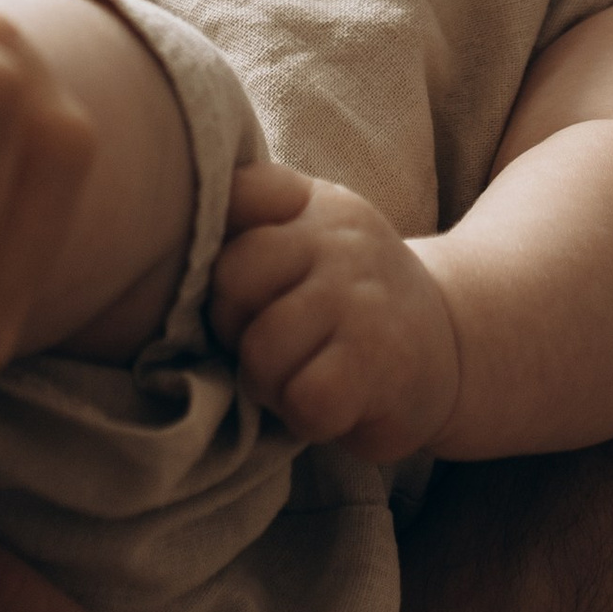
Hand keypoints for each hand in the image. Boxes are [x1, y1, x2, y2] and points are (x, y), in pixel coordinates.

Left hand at [209, 162, 461, 457]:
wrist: (452, 347)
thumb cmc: (348, 303)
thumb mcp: (307, 241)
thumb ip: (250, 227)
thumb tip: (160, 247)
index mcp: (309, 203)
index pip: (234, 194)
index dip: (213, 245)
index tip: (239, 281)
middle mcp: (338, 238)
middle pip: (231, 279)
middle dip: (233, 328)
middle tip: (268, 345)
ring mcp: (362, 297)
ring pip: (263, 350)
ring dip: (269, 383)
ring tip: (299, 377)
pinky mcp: (382, 360)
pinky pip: (305, 398)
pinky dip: (306, 417)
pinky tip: (330, 404)